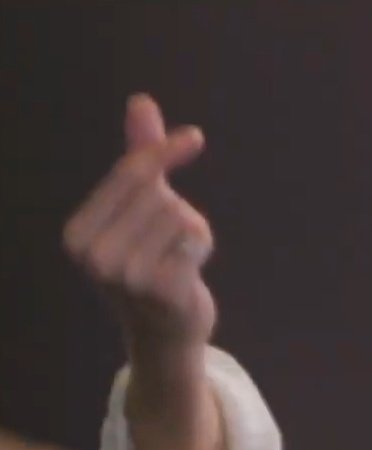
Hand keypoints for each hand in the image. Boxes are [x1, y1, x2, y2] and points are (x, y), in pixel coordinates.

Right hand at [63, 94, 215, 348]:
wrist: (167, 333)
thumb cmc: (152, 265)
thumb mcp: (141, 209)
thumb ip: (141, 157)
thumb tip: (142, 101)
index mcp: (77, 234)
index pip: (130, 172)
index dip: (165, 152)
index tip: (195, 138)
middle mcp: (95, 256)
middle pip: (158, 194)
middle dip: (176, 210)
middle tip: (169, 245)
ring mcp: (126, 276)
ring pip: (180, 216)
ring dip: (191, 233)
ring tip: (177, 260)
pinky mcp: (161, 290)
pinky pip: (195, 240)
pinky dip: (201, 248)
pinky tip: (190, 272)